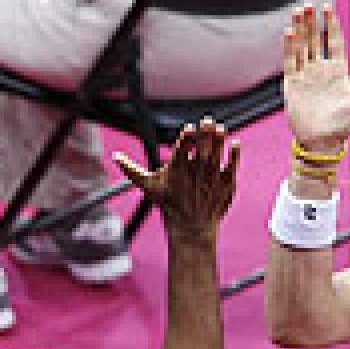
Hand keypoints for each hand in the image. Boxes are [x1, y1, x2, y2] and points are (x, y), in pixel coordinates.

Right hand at [113, 118, 239, 243]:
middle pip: (201, 152)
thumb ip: (132, 170)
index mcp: (177, 170)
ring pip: (216, 157)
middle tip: (208, 121)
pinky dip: (233, 156)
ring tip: (220, 128)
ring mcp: (211, 180)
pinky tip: (235, 143)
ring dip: (218, 142)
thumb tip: (114, 157)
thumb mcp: (148, 186)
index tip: (190, 128)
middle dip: (205, 136)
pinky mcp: (225, 185)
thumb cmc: (168, 203)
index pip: (182, 151)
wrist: (191, 227)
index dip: (187, 139)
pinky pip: (230, 168)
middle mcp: (195, 174)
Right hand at [283, 4, 349, 151]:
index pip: (333, 42)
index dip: (330, 25)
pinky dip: (289, 46)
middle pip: (315, 40)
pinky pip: (290, 61)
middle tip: (308, 5)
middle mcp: (321, 71)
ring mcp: (306, 76)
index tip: (327, 8)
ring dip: (300, 29)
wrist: (323, 142)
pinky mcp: (292, 84)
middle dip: (312, 22)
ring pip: (302, 46)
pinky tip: (289, 32)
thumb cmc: (345, 124)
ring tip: (297, 12)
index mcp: (338, 71)